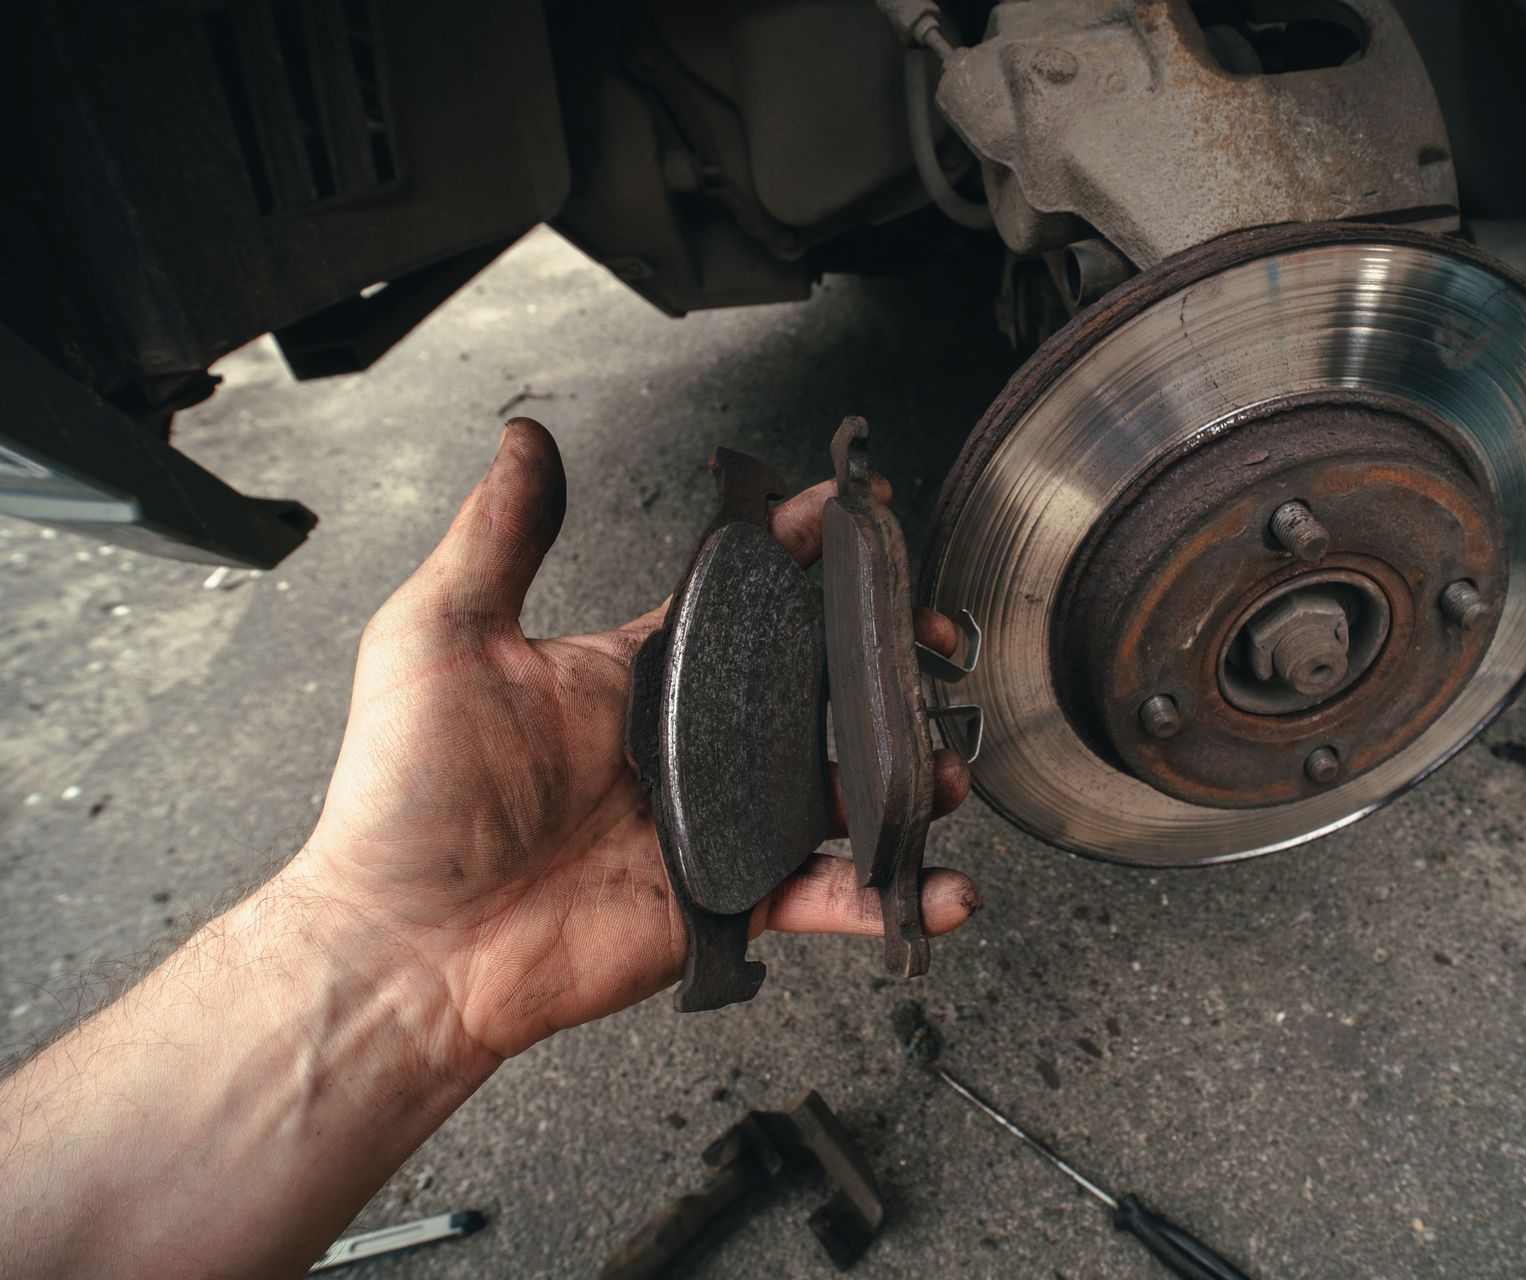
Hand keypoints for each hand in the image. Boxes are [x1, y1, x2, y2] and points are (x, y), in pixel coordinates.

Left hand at [290, 419, 977, 1066]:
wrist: (406, 944)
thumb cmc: (407, 797)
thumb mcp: (443, 637)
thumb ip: (500, 535)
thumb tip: (523, 438)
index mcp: (634, 673)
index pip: (740, 595)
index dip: (801, 550)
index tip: (857, 513)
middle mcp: (686, 744)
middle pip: (814, 688)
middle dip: (884, 661)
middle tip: (931, 642)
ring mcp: (713, 824)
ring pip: (840, 789)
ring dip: (905, 775)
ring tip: (941, 765)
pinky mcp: (725, 902)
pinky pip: (826, 896)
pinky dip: (890, 899)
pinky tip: (939, 889)